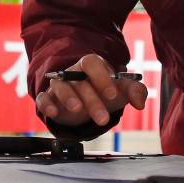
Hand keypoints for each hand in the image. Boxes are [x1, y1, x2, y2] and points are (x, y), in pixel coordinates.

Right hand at [34, 54, 148, 127]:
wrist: (87, 102)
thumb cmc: (104, 92)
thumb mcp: (121, 91)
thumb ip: (135, 92)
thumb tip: (140, 103)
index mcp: (91, 66)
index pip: (92, 63)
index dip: (101, 78)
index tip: (113, 96)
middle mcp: (73, 73)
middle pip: (80, 81)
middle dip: (92, 100)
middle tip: (103, 119)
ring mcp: (60, 85)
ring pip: (60, 86)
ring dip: (68, 97)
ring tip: (77, 110)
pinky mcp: (49, 98)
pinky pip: (43, 98)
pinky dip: (46, 104)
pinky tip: (53, 112)